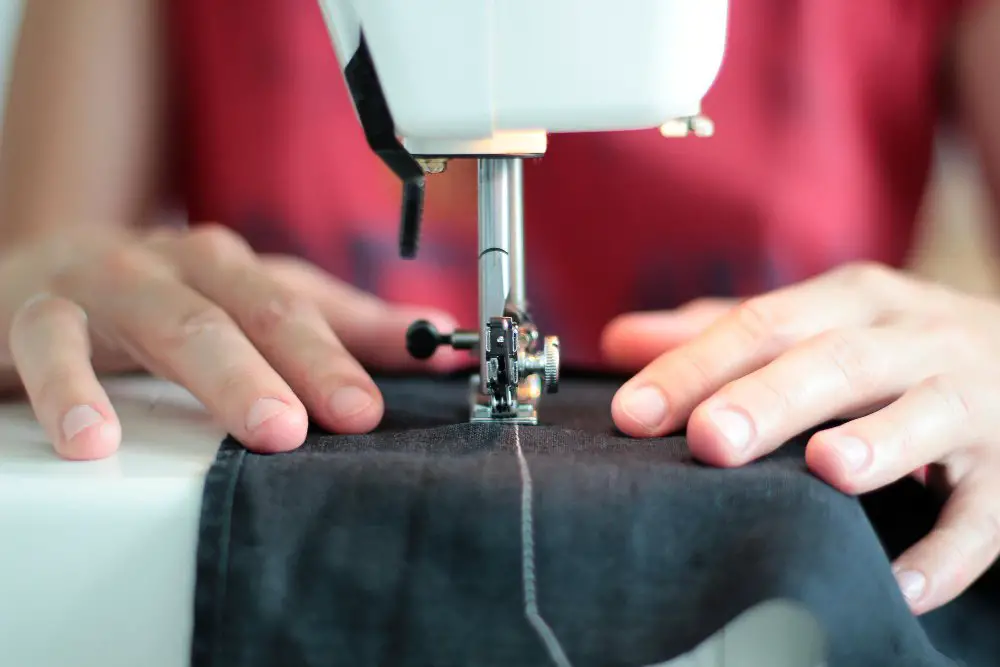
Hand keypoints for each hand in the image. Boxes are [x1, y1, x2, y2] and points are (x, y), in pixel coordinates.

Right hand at [0, 225, 464, 459]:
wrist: (34, 279)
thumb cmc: (155, 301)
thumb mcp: (247, 310)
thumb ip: (338, 328)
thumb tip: (436, 340)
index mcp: (232, 269)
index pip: (303, 305)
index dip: (353, 349)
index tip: (390, 399)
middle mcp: (179, 264)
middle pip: (249, 306)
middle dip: (304, 360)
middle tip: (346, 416)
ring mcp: (107, 280)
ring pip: (169, 316)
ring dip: (225, 372)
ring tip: (268, 429)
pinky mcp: (34, 309)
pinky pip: (50, 341)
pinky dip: (70, 387)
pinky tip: (95, 439)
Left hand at [602, 263, 999, 613]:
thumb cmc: (893, 345)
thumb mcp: (817, 322)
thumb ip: (722, 334)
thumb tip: (621, 341)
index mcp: (852, 301)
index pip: (762, 325)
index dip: (696, 368)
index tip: (633, 413)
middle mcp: (914, 339)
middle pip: (837, 362)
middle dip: (772, 399)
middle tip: (710, 438)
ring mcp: (972, 400)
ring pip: (927, 415)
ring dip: (879, 444)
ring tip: (827, 470)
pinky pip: (984, 513)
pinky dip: (948, 551)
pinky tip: (902, 583)